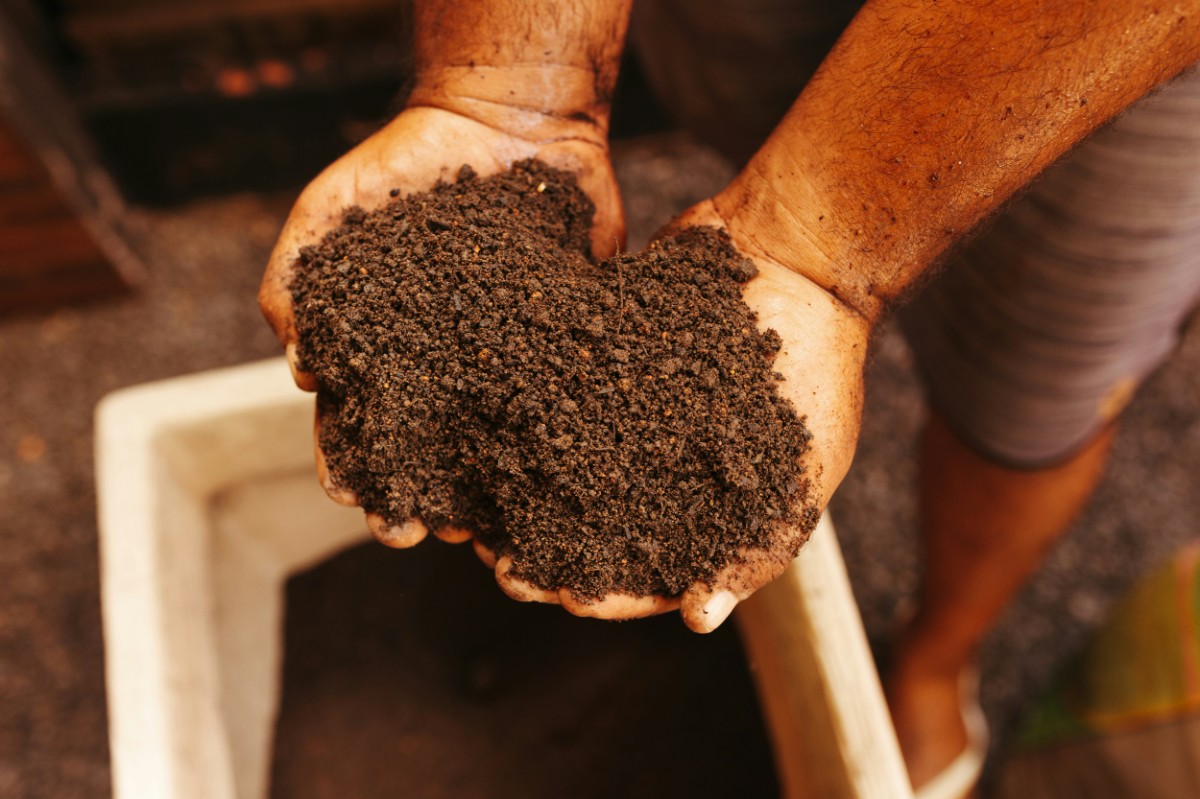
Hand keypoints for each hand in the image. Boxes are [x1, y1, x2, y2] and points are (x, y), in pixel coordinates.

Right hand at [259, 103, 624, 558]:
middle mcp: (442, 367)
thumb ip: (296, 274)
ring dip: (479, 492)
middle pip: (423, 452)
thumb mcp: (332, 208)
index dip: (350, 467)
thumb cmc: (404, 164)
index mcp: (383, 348)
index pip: (355, 424)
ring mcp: (504, 360)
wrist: (504, 118)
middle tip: (414, 534)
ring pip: (492, 445)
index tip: (354, 499)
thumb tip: (298, 364)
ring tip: (478, 530)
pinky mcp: (563, 345)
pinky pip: (560, 406)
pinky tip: (549, 480)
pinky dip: (554, 444)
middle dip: (412, 499)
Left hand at [495, 200, 872, 631]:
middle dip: (550, 555)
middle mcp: (663, 468)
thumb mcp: (805, 465)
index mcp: (709, 506)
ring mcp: (631, 417)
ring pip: (562, 473)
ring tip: (479, 521)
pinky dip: (525, 426)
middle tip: (505, 569)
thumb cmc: (816, 367)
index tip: (570, 601)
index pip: (652, 574)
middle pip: (595, 531)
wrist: (797, 258)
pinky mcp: (604, 366)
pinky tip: (490, 438)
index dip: (610, 595)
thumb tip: (702, 620)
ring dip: (522, 501)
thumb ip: (758, 544)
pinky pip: (556, 406)